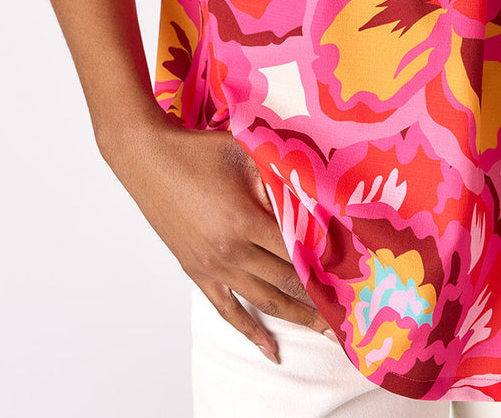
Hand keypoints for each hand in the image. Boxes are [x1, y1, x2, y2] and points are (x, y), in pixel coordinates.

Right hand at [103, 115, 331, 361]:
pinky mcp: (196, 273)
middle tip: (349, 311)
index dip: (325, 262)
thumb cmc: (199, 151)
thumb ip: (280, 174)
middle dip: (319, 299)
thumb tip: (314, 189)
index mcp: (245, 221)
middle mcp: (230, 252)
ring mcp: (212, 267)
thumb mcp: (246, 153)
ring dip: (296, 318)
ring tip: (325, 332)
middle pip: (285, 282)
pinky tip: (270, 349)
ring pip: (263, 302)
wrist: (148, 159)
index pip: (297, 251)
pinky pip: (227, 311)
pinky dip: (250, 332)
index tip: (351, 273)